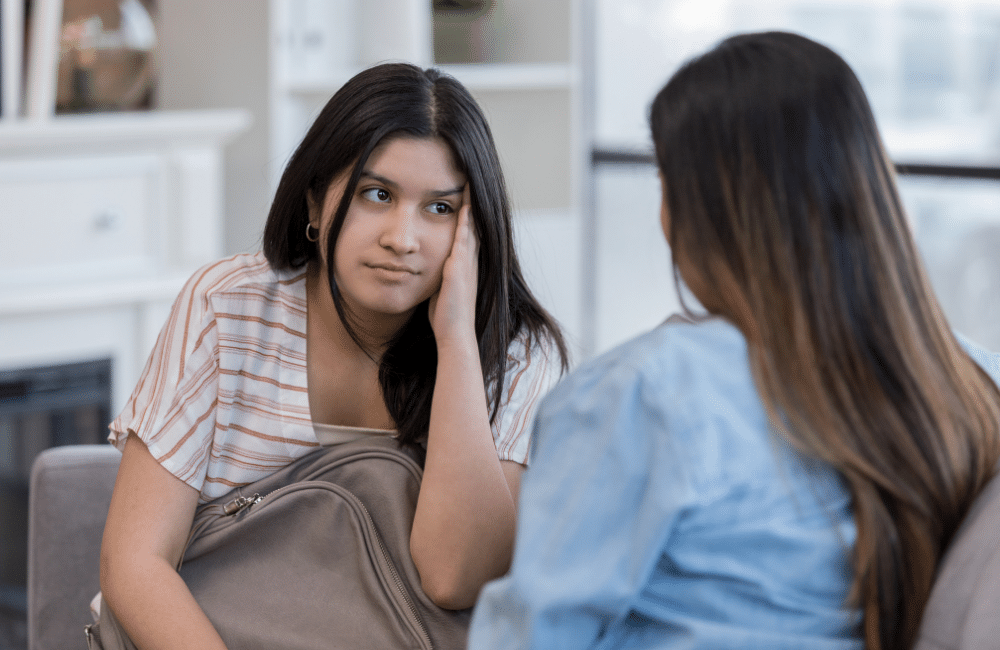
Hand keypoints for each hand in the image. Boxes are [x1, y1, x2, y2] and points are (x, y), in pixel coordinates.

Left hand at [428, 185, 478, 347]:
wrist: (455, 335)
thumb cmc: (445, 317)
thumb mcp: (441, 290)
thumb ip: (438, 277)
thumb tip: (426, 271)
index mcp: (464, 266)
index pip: (467, 234)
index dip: (467, 215)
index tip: (462, 195)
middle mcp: (469, 262)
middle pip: (473, 225)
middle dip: (472, 203)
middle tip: (471, 180)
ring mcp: (467, 264)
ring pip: (471, 228)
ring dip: (471, 206)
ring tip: (469, 184)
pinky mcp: (459, 268)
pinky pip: (464, 240)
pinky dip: (465, 222)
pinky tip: (463, 207)